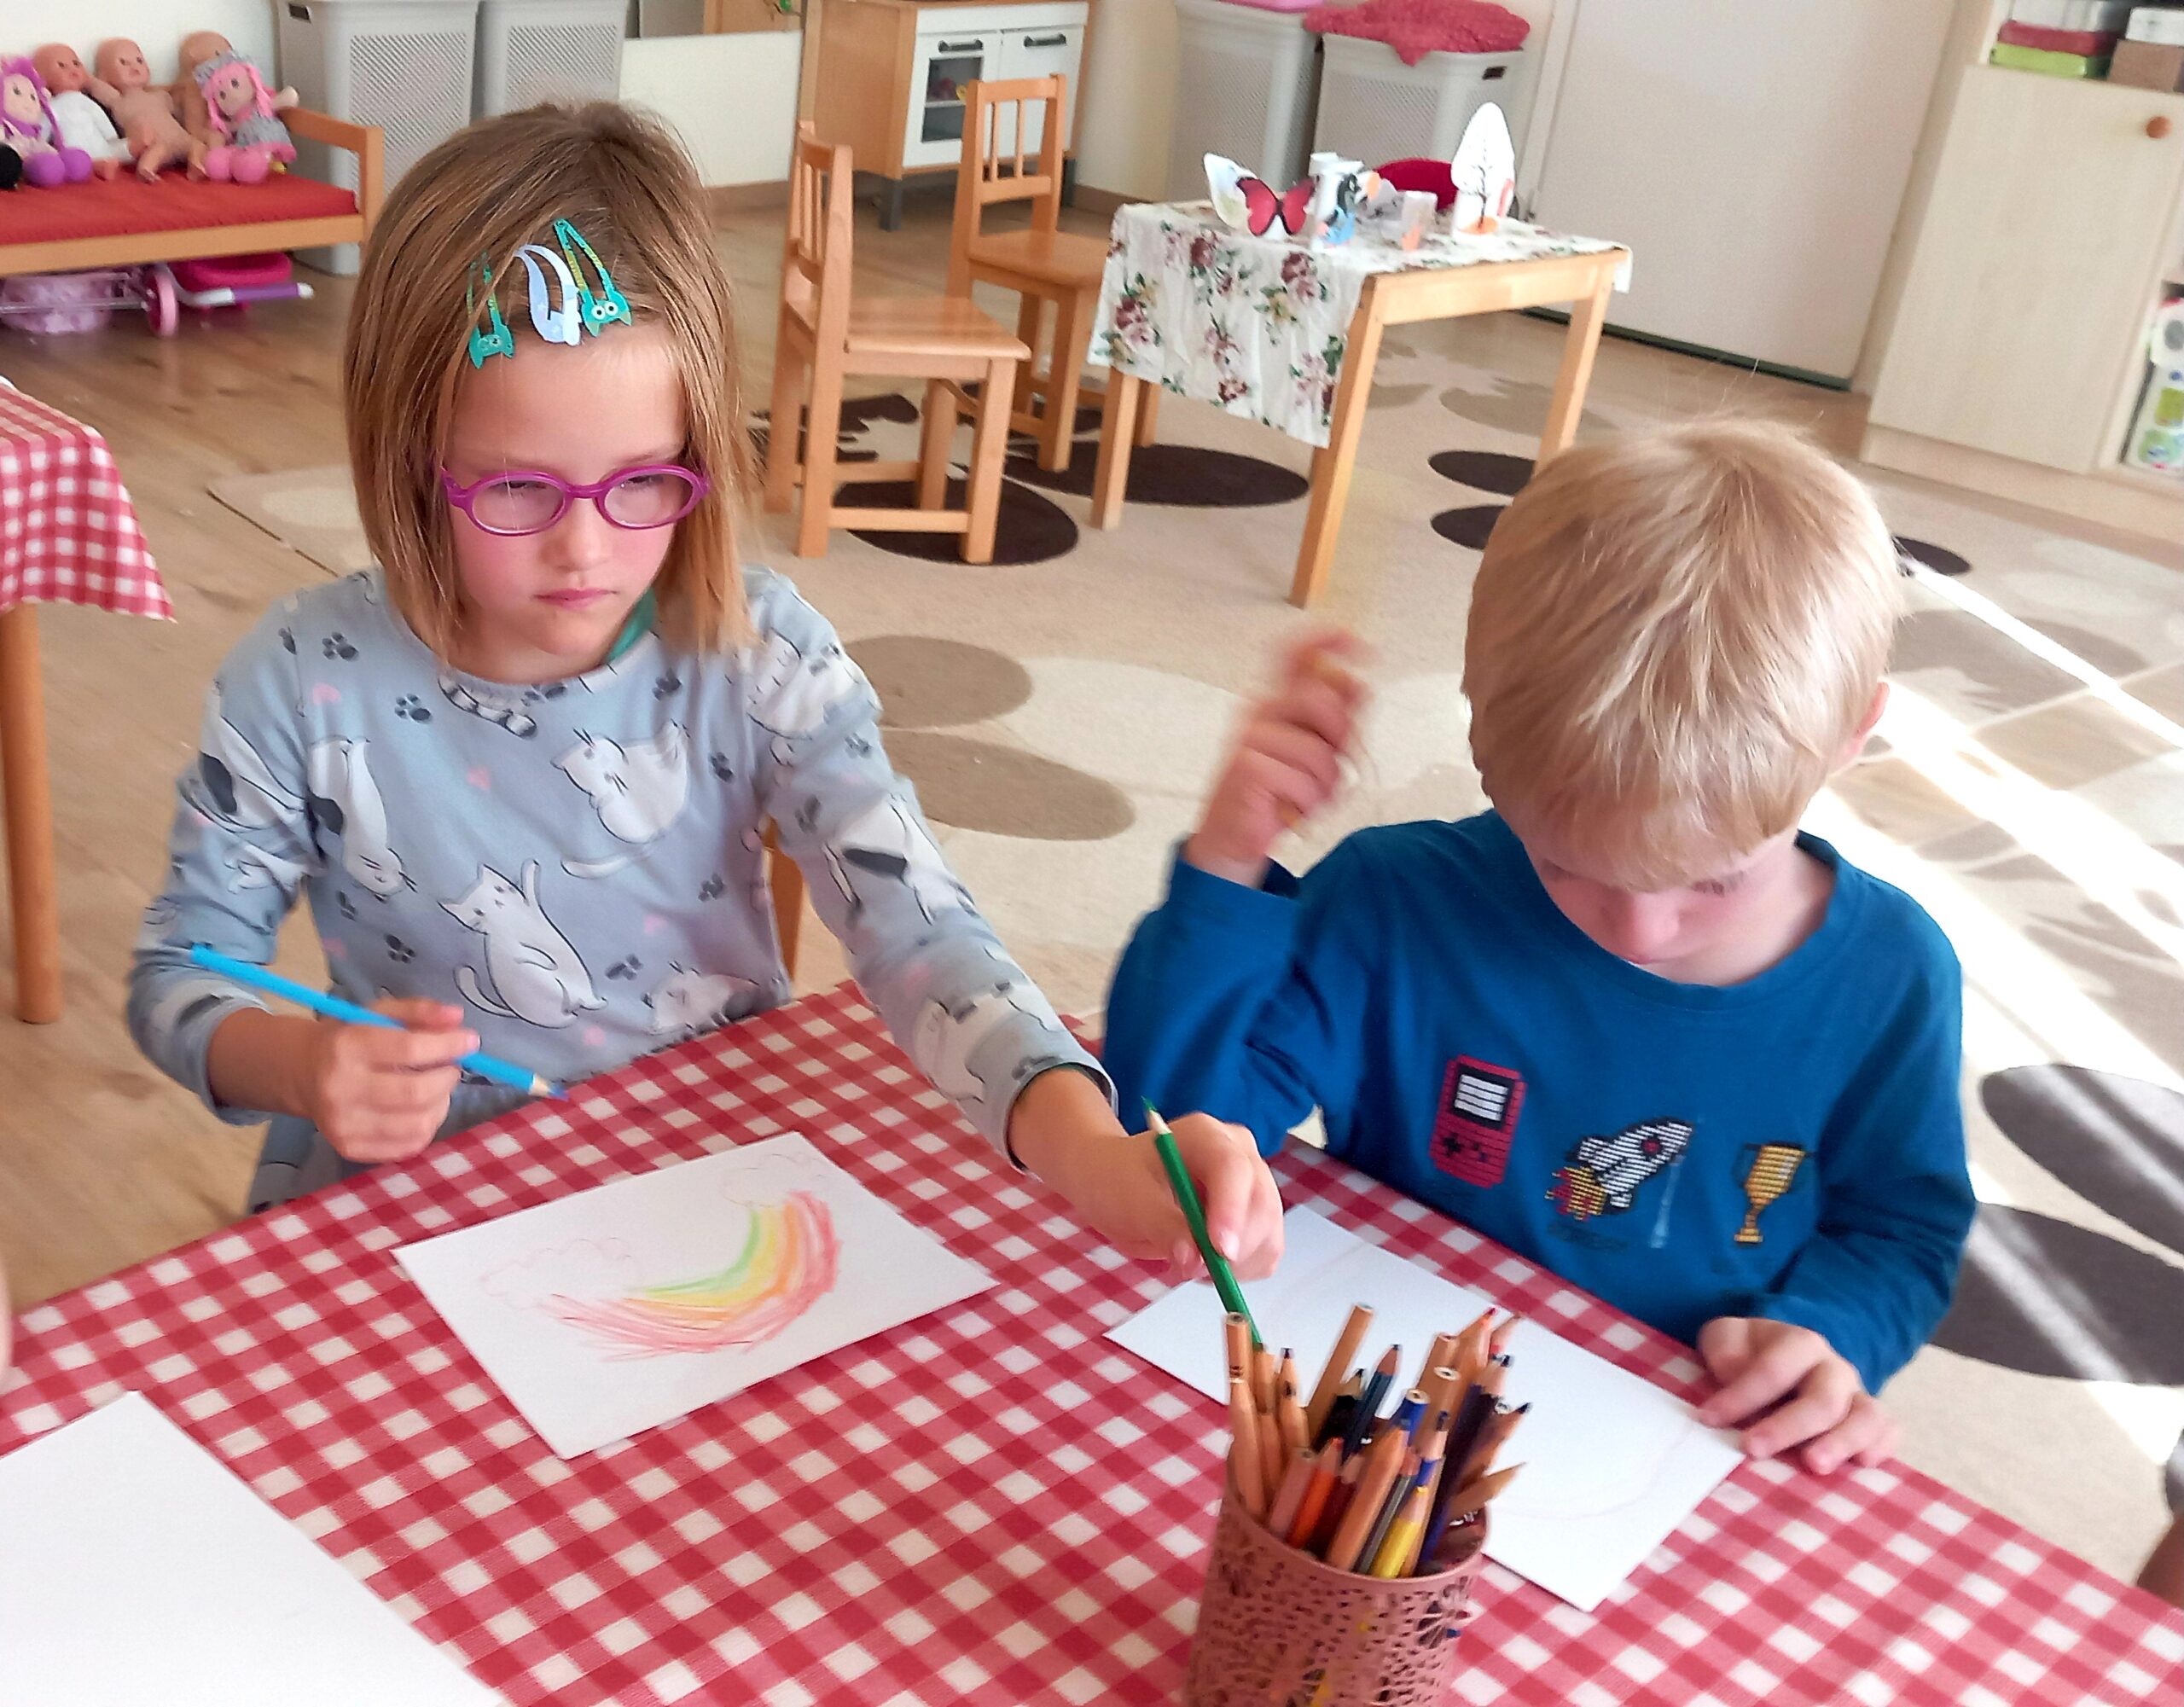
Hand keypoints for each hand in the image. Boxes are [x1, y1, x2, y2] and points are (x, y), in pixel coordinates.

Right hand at [302, 999, 474, 1165]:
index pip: (410, 1049)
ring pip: (417, 1124)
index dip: (449, 1045)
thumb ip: (419, 1011)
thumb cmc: (349, 1039)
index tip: (470, 1041)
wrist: (302, 1073)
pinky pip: (408, 1146)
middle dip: (447, 1078)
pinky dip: (426, 1126)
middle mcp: (341, 1089)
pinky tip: (420, 1110)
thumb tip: (457, 1018)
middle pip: (417, 1092)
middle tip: (451, 1068)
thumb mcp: (379, 1013)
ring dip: (441, 1104)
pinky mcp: (349, 1149)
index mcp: (347, 1047)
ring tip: (435, 1089)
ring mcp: (343, 1124)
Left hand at [1008, 1075, 1284, 1280]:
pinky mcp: (1258, 1216)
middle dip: (1233, 1248)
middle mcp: (1240, 1154)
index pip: (1233, 1168)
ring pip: (1268, 1233)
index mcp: (1206, 1135)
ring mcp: (1254, 1185)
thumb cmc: (1120, 1181)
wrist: (1117, 1181)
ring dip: (1235, 1264)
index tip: (1219, 1251)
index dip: (1231, 1211)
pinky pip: (1266, 1252)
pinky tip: (1206, 1262)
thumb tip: (1194, 1260)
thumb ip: (1164, 1227)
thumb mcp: (1131, 1201)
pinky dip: (1241, 1270)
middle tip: (1191, 1271)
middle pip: (1261, 1203)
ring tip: (1189, 1261)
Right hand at [1185, 630, 1367, 887]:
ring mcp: (1251, 737)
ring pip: (1318, 753)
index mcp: (1276, 700)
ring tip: (1306, 795)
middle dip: (1339, 736)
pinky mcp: (1248, 767)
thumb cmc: (1277, 791)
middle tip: (1332, 761)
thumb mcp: (1315, 751)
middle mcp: (1260, 710)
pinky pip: (1304, 784)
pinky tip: (1289, 808)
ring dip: (1324, 785)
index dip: (1328, 641)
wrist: (1233, 833)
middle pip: (1320, 700)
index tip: (1361, 647)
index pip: (1296, 655)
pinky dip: (1306, 804)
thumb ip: (1335, 720)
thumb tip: (1360, 684)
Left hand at [1696, 1317, 1898, 1474]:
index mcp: (1800, 1343)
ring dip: (1842, 1442)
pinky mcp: (1874, 1424)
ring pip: (1866, 1416)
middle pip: (1822, 1399)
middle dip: (1788, 1426)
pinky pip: (1889, 1433)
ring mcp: (1858, 1397)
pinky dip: (1881, 1448)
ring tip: (1814, 1466)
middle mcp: (1835, 1369)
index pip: (1774, 1368)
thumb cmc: (1751, 1354)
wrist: (1786, 1361)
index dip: (1743, 1394)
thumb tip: (1732, 1370)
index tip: (1710, 1418)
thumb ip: (1724, 1345)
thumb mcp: (1728, 1338)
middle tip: (1753, 1449)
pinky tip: (1861, 1466)